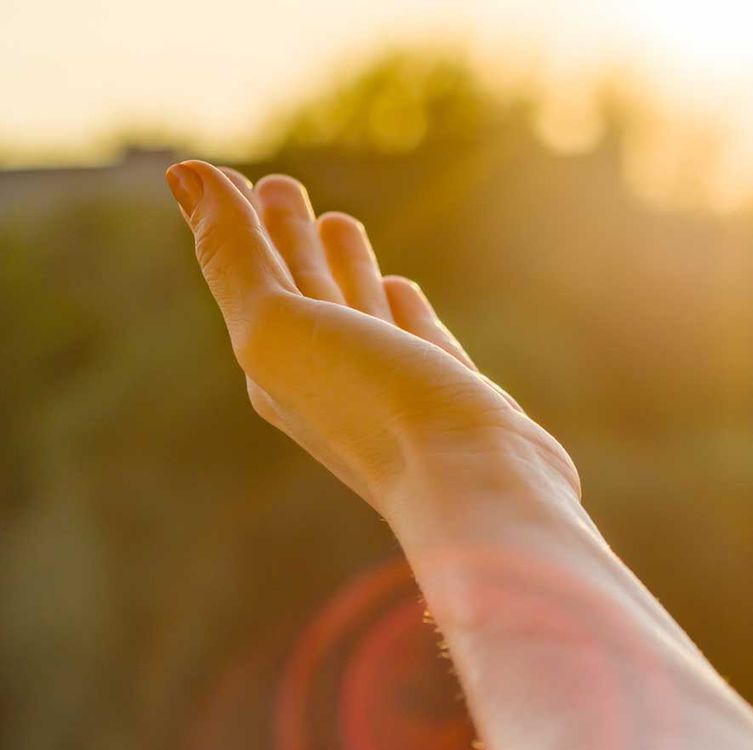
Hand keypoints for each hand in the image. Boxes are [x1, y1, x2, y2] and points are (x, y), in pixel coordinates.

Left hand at [165, 160, 577, 516]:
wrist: (475, 481)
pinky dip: (399, 307)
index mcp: (275, 363)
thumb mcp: (280, 327)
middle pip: (299, 290)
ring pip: (356, 310)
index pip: (245, 274)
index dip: (230, 222)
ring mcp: (392, 384)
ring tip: (338, 221)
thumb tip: (185, 175)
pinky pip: (413, 337)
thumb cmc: (376, 405)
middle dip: (283, 236)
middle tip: (279, 185)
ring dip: (341, 264)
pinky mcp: (449, 393)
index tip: (212, 174)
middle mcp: (328, 375)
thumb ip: (235, 256)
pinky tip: (398, 289)